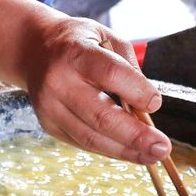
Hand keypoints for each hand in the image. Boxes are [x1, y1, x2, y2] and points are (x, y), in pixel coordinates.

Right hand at [21, 16, 171, 164]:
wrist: (32, 49)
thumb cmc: (78, 43)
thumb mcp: (106, 38)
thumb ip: (129, 68)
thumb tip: (148, 107)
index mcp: (76, 53)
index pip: (110, 74)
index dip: (137, 91)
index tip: (156, 103)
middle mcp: (59, 82)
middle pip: (101, 116)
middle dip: (136, 136)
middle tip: (162, 148)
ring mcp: (50, 107)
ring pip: (92, 137)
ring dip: (126, 151)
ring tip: (152, 156)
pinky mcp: (48, 124)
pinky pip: (83, 143)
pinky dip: (110, 149)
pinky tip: (130, 152)